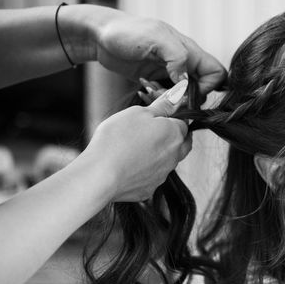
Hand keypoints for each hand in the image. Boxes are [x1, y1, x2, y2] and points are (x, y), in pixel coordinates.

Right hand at [81, 80, 192, 201]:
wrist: (100, 174)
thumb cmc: (118, 138)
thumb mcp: (139, 113)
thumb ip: (162, 105)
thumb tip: (179, 94)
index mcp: (174, 134)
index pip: (183, 123)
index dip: (172, 118)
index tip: (159, 117)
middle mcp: (174, 157)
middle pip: (182, 145)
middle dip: (174, 137)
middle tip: (156, 132)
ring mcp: (163, 175)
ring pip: (167, 162)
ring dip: (159, 154)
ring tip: (136, 149)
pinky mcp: (150, 189)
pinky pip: (151, 177)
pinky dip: (144, 171)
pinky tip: (128, 166)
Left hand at [84, 6, 225, 94]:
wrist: (100, 36)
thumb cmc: (127, 32)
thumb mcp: (155, 39)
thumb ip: (177, 56)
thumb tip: (186, 80)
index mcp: (189, 51)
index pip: (217, 74)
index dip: (208, 87)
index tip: (187, 91)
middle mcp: (184, 64)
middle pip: (202, 90)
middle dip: (185, 98)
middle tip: (165, 95)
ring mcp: (171, 74)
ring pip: (184, 97)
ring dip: (169, 100)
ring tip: (150, 89)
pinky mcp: (157, 82)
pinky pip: (167, 98)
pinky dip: (157, 99)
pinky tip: (143, 89)